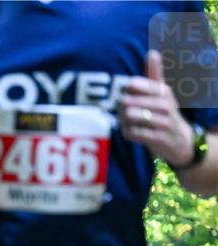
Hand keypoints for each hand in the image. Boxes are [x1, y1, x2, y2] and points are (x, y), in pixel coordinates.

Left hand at [118, 50, 194, 165]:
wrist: (179, 140)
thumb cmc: (164, 111)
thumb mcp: (162, 92)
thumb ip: (154, 73)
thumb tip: (152, 52)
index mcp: (163, 90)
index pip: (135, 84)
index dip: (123, 89)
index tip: (123, 93)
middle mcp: (165, 104)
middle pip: (128, 101)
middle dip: (119, 107)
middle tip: (119, 110)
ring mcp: (162, 122)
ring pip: (130, 116)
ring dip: (122, 119)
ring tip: (124, 120)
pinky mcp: (158, 138)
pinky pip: (133, 132)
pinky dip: (126, 132)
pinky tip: (128, 130)